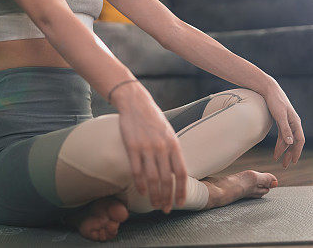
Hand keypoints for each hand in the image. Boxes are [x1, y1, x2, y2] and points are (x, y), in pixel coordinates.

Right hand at [112, 83, 187, 213]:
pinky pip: (136, 171)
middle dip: (167, 198)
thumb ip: (172, 152)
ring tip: (154, 205)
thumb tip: (175, 173)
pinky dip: (140, 184)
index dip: (181, 190)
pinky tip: (141, 192)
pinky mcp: (132, 147)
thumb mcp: (168, 133)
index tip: (180, 203)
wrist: (135, 103)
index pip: (180, 173)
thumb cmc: (153, 120)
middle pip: (166, 180)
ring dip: (154, 195)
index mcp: (173, 144)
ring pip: (152, 179)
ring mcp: (146, 147)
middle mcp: (162, 147)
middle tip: (165, 209)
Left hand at [261, 80, 304, 168]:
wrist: (269, 89)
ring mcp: (287, 122)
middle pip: (294, 142)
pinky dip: (279, 144)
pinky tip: (276, 151)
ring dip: (283, 150)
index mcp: (295, 122)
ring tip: (278, 160)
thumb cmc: (275, 101)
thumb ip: (285, 129)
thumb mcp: (280, 115)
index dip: (297, 151)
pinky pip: (282, 136)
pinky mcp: (281, 121)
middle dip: (290, 154)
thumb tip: (291, 142)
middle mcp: (293, 123)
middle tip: (285, 165)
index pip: (300, 140)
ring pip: (287, 140)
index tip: (294, 161)